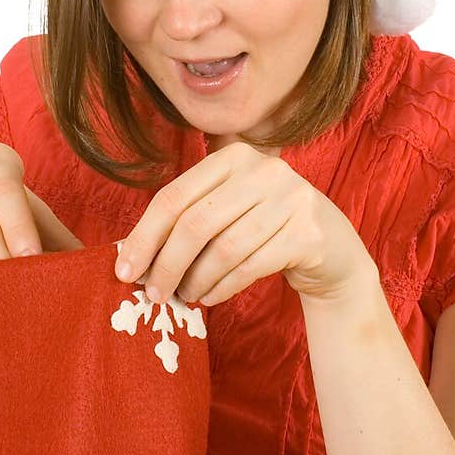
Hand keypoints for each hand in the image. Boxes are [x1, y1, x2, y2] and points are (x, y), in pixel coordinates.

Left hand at [113, 142, 376, 305]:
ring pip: (223, 248)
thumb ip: (189, 219)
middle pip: (195, 223)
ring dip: (195, 280)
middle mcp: (265, 169)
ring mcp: (291, 199)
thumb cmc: (265, 231)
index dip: (144, 236)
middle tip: (152, 294)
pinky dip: (222, 287)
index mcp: (234, 157)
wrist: (331, 251)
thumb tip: (131, 255)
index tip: (124, 270)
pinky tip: (210, 297)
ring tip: (185, 297)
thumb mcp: (229, 210)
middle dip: (166, 264)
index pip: (175, 196)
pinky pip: (250, 266)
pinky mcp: (308, 233)